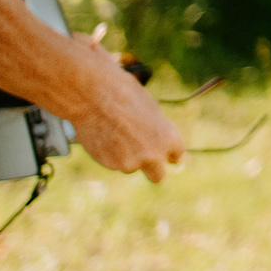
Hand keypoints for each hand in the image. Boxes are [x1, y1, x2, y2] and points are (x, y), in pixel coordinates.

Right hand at [66, 34, 185, 181]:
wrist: (94, 95)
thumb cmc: (124, 94)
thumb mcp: (151, 110)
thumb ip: (156, 131)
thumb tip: (156, 140)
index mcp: (168, 138)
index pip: (176, 155)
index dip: (169, 153)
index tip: (165, 154)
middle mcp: (152, 155)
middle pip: (158, 176)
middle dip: (153, 169)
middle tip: (143, 158)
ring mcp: (130, 163)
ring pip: (131, 166)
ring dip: (126, 156)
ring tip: (115, 132)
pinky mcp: (110, 165)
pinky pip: (113, 162)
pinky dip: (110, 154)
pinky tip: (104, 135)